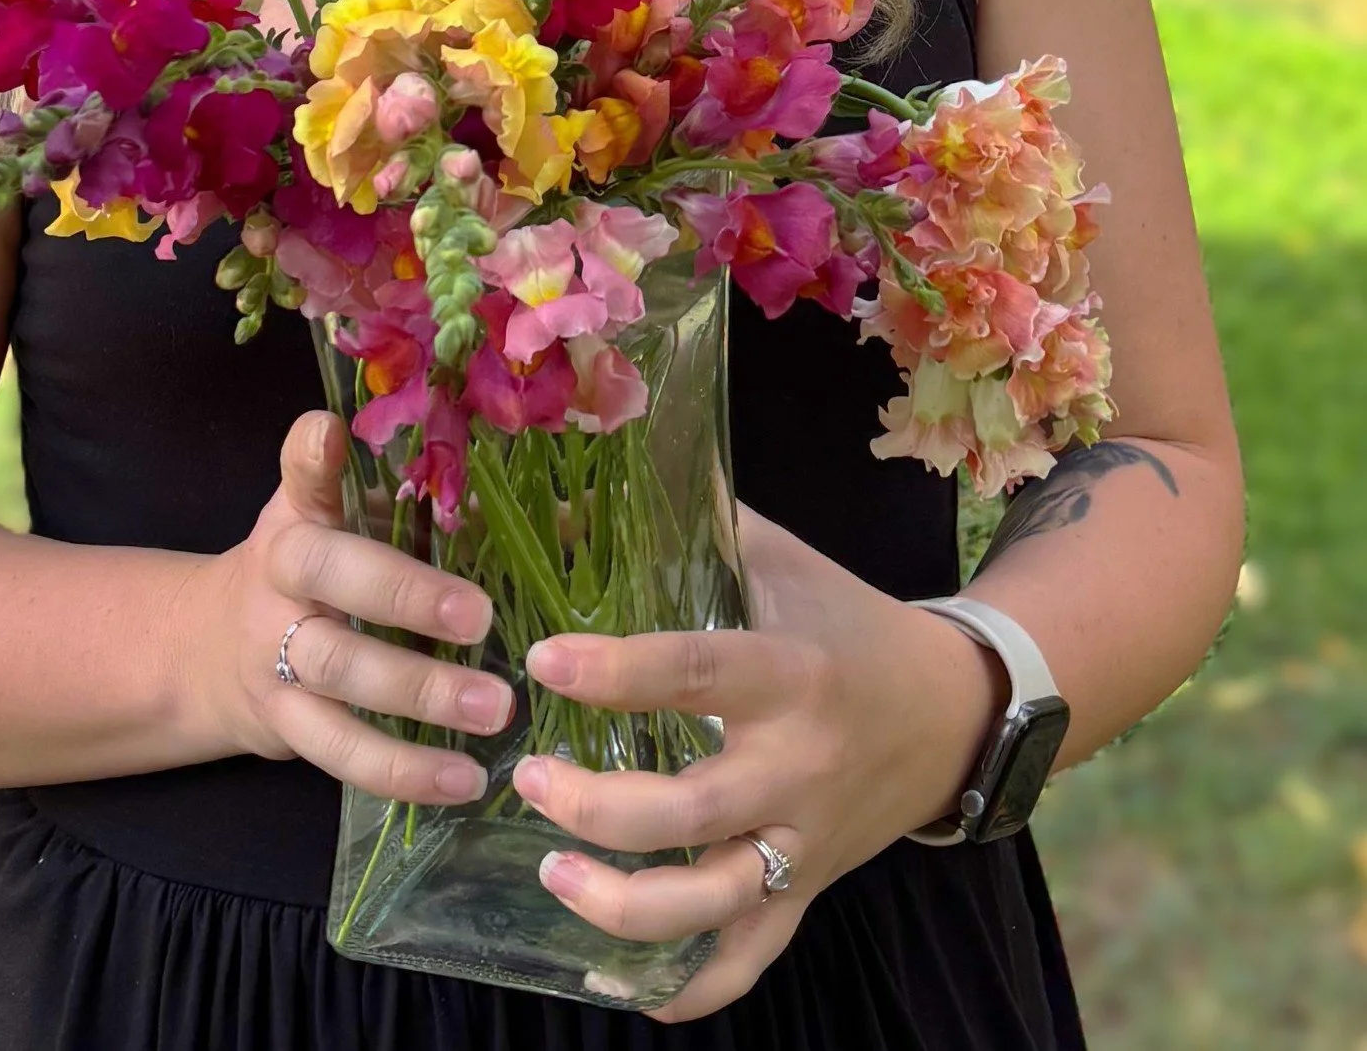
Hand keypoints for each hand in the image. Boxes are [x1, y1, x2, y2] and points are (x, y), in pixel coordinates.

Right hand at [195, 410, 513, 806]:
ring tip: (494, 709)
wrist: (212, 653)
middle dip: (405, 595)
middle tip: (481, 617)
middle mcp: (279, 575)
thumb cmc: (321, 573)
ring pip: (338, 671)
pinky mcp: (284, 725)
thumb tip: (577, 516)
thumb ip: (440, 513)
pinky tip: (464, 780)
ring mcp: (274, 653)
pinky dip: (403, 771)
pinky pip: (341, 752)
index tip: (331, 431)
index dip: (312, 456)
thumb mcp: (353, 526)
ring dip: (418, 693)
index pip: (301, 474)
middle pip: (328, 575)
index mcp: (301, 515)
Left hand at [510, 507, 1004, 1022]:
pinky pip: (751, 960)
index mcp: (791, 675)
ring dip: (624, 904)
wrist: (954, 709)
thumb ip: (689, 524)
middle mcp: (800, 768)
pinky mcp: (808, 891)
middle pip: (693, 810)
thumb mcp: (777, 557)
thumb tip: (574, 496)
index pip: (697, 675)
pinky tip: (619, 984)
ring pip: (714, 902)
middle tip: (529, 777)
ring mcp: (805, 841)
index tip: (545, 662)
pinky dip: (690, 987)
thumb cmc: (844, 619)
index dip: (617, 672)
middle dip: (599, 806)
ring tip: (552, 870)